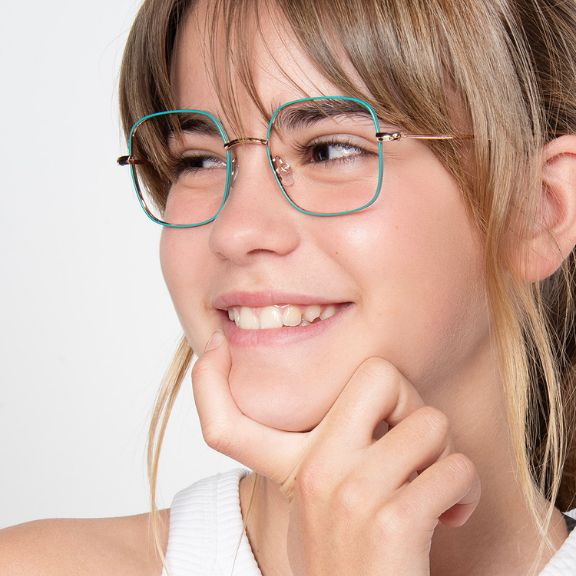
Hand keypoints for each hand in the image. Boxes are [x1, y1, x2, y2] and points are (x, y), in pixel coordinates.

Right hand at [192, 330, 480, 575]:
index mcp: (290, 466)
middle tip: (406, 442)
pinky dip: (464, 490)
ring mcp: (350, 492)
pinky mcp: (393, 520)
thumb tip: (366, 392)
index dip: (206, 381)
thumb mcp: (317, 502)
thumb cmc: (353, 556)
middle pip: (379, 373)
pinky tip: (448, 515)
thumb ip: (322, 450)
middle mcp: (313, 471)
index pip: (222, 422)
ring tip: (428, 486)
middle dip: (410, 401)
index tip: (213, 349)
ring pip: (433, 422)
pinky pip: (456, 468)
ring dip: (446, 456)